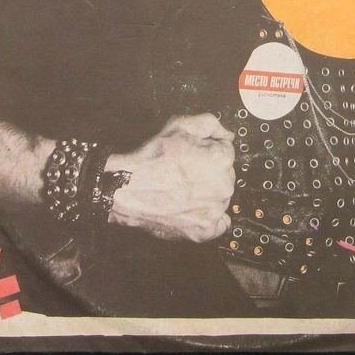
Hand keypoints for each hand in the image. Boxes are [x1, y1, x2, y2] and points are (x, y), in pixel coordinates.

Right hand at [105, 113, 235, 242]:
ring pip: (221, 197)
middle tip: (186, 171)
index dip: (209, 149)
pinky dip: (209, 217)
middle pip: (225, 174)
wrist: (127, 187)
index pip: (226, 150)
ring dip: (209, 193)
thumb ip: (210, 124)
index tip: (195, 153)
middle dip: (210, 171)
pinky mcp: (204, 230)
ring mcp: (215, 210)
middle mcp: (223, 186)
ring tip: (184, 190)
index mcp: (221, 160)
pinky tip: (194, 209)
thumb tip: (227, 135)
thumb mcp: (180, 125)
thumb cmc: (152, 158)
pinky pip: (219, 224)